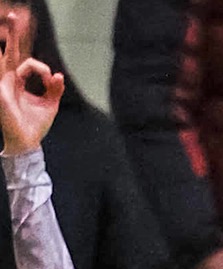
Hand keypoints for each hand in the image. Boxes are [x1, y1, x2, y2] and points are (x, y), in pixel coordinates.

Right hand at [0, 24, 63, 156]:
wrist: (27, 142)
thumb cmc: (35, 125)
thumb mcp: (50, 104)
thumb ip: (55, 88)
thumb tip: (58, 75)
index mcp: (18, 81)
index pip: (24, 59)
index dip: (37, 60)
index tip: (50, 78)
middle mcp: (8, 78)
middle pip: (11, 51)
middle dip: (14, 33)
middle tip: (16, 13)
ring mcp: (3, 82)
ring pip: (6, 57)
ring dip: (9, 39)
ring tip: (12, 17)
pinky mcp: (2, 89)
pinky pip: (6, 71)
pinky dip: (10, 62)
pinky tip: (9, 57)